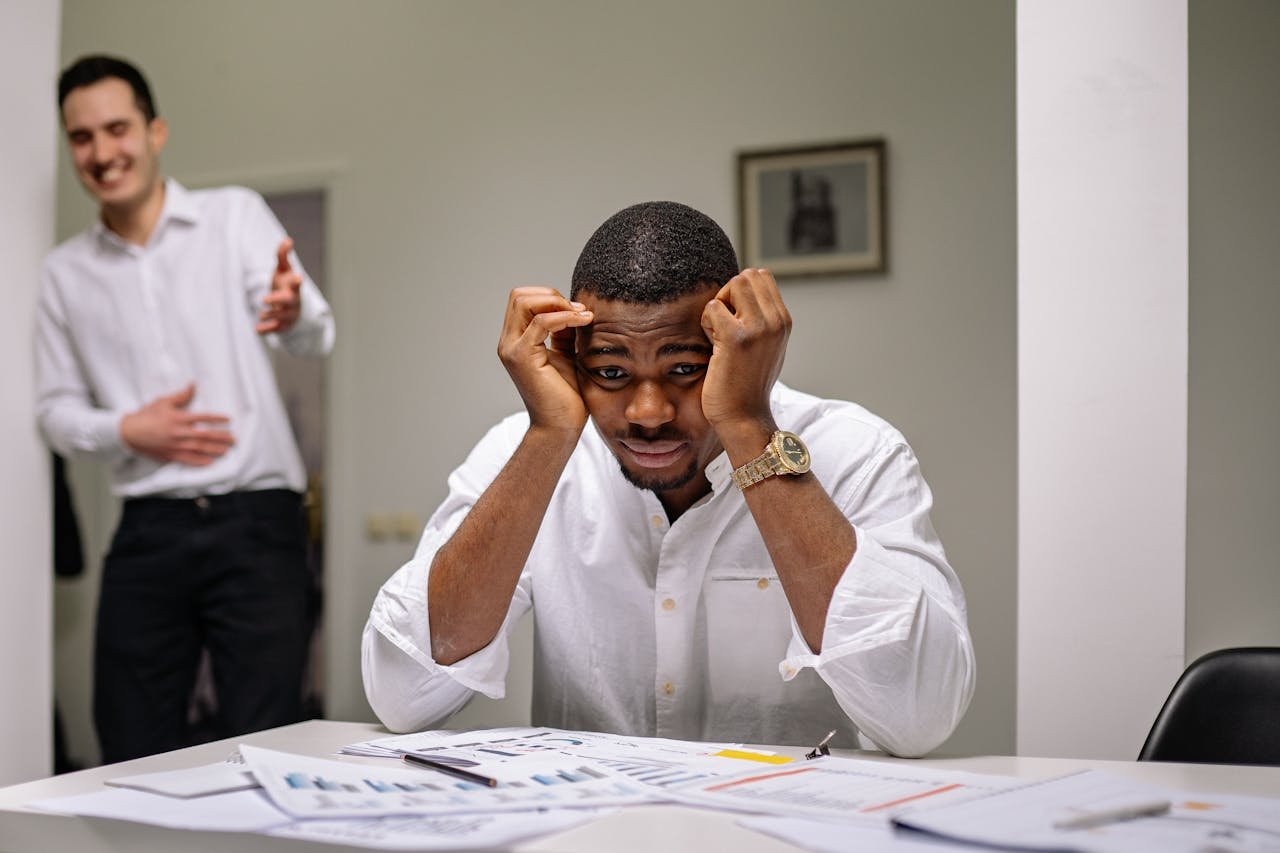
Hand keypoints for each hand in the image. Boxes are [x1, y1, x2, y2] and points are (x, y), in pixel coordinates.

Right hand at [120, 383, 234, 464]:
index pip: (202, 418)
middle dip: (221, 438)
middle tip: (234, 439)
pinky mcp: (170, 455)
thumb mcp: (163, 402)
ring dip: (214, 450)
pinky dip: (200, 461)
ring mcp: (175, 445)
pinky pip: (188, 460)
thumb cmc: (146, 415)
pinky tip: (210, 462)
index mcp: (178, 418)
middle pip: (205, 435)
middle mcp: (179, 433)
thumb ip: (181, 395)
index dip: (217, 419)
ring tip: (226, 450)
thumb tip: (193, 384)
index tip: (229, 420)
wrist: (128, 433)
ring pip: (199, 449)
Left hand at [257, 238, 302, 333]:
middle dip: (278, 300)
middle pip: (288, 301)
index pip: (296, 284)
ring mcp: (288, 314)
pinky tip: (257, 330)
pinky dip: (267, 330)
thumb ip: (283, 255)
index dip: (297, 281)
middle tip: (265, 299)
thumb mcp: (284, 270)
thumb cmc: (285, 284)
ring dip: (272, 315)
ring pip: (282, 316)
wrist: (292, 307)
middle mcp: (293, 301)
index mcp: (293, 287)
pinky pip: (275, 329)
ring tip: (261, 314)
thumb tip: (288, 240)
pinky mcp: (282, 325)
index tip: (298, 278)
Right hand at [497, 287, 593, 431]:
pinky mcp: (522, 357)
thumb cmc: (566, 396)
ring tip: (582, 316)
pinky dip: (564, 316)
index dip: (550, 297)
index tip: (578, 311)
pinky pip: (541, 322)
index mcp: (516, 340)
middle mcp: (508, 342)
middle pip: (519, 295)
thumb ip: (565, 332)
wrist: (561, 427)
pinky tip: (583, 322)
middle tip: (579, 311)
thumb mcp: (567, 355)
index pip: (523, 299)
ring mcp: (512, 348)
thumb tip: (575, 308)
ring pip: (524, 301)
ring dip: (557, 302)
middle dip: (552, 295)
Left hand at [699, 268, 790, 431]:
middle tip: (723, 326)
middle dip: (729, 295)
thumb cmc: (748, 384)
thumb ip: (762, 320)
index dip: (740, 293)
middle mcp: (776, 321)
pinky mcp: (736, 338)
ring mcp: (759, 328)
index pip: (760, 277)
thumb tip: (747, 290)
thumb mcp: (766, 347)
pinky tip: (712, 346)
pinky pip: (712, 307)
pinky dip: (706, 323)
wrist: (745, 418)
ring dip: (718, 306)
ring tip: (719, 335)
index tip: (734, 320)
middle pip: (746, 276)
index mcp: (784, 320)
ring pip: (733, 285)